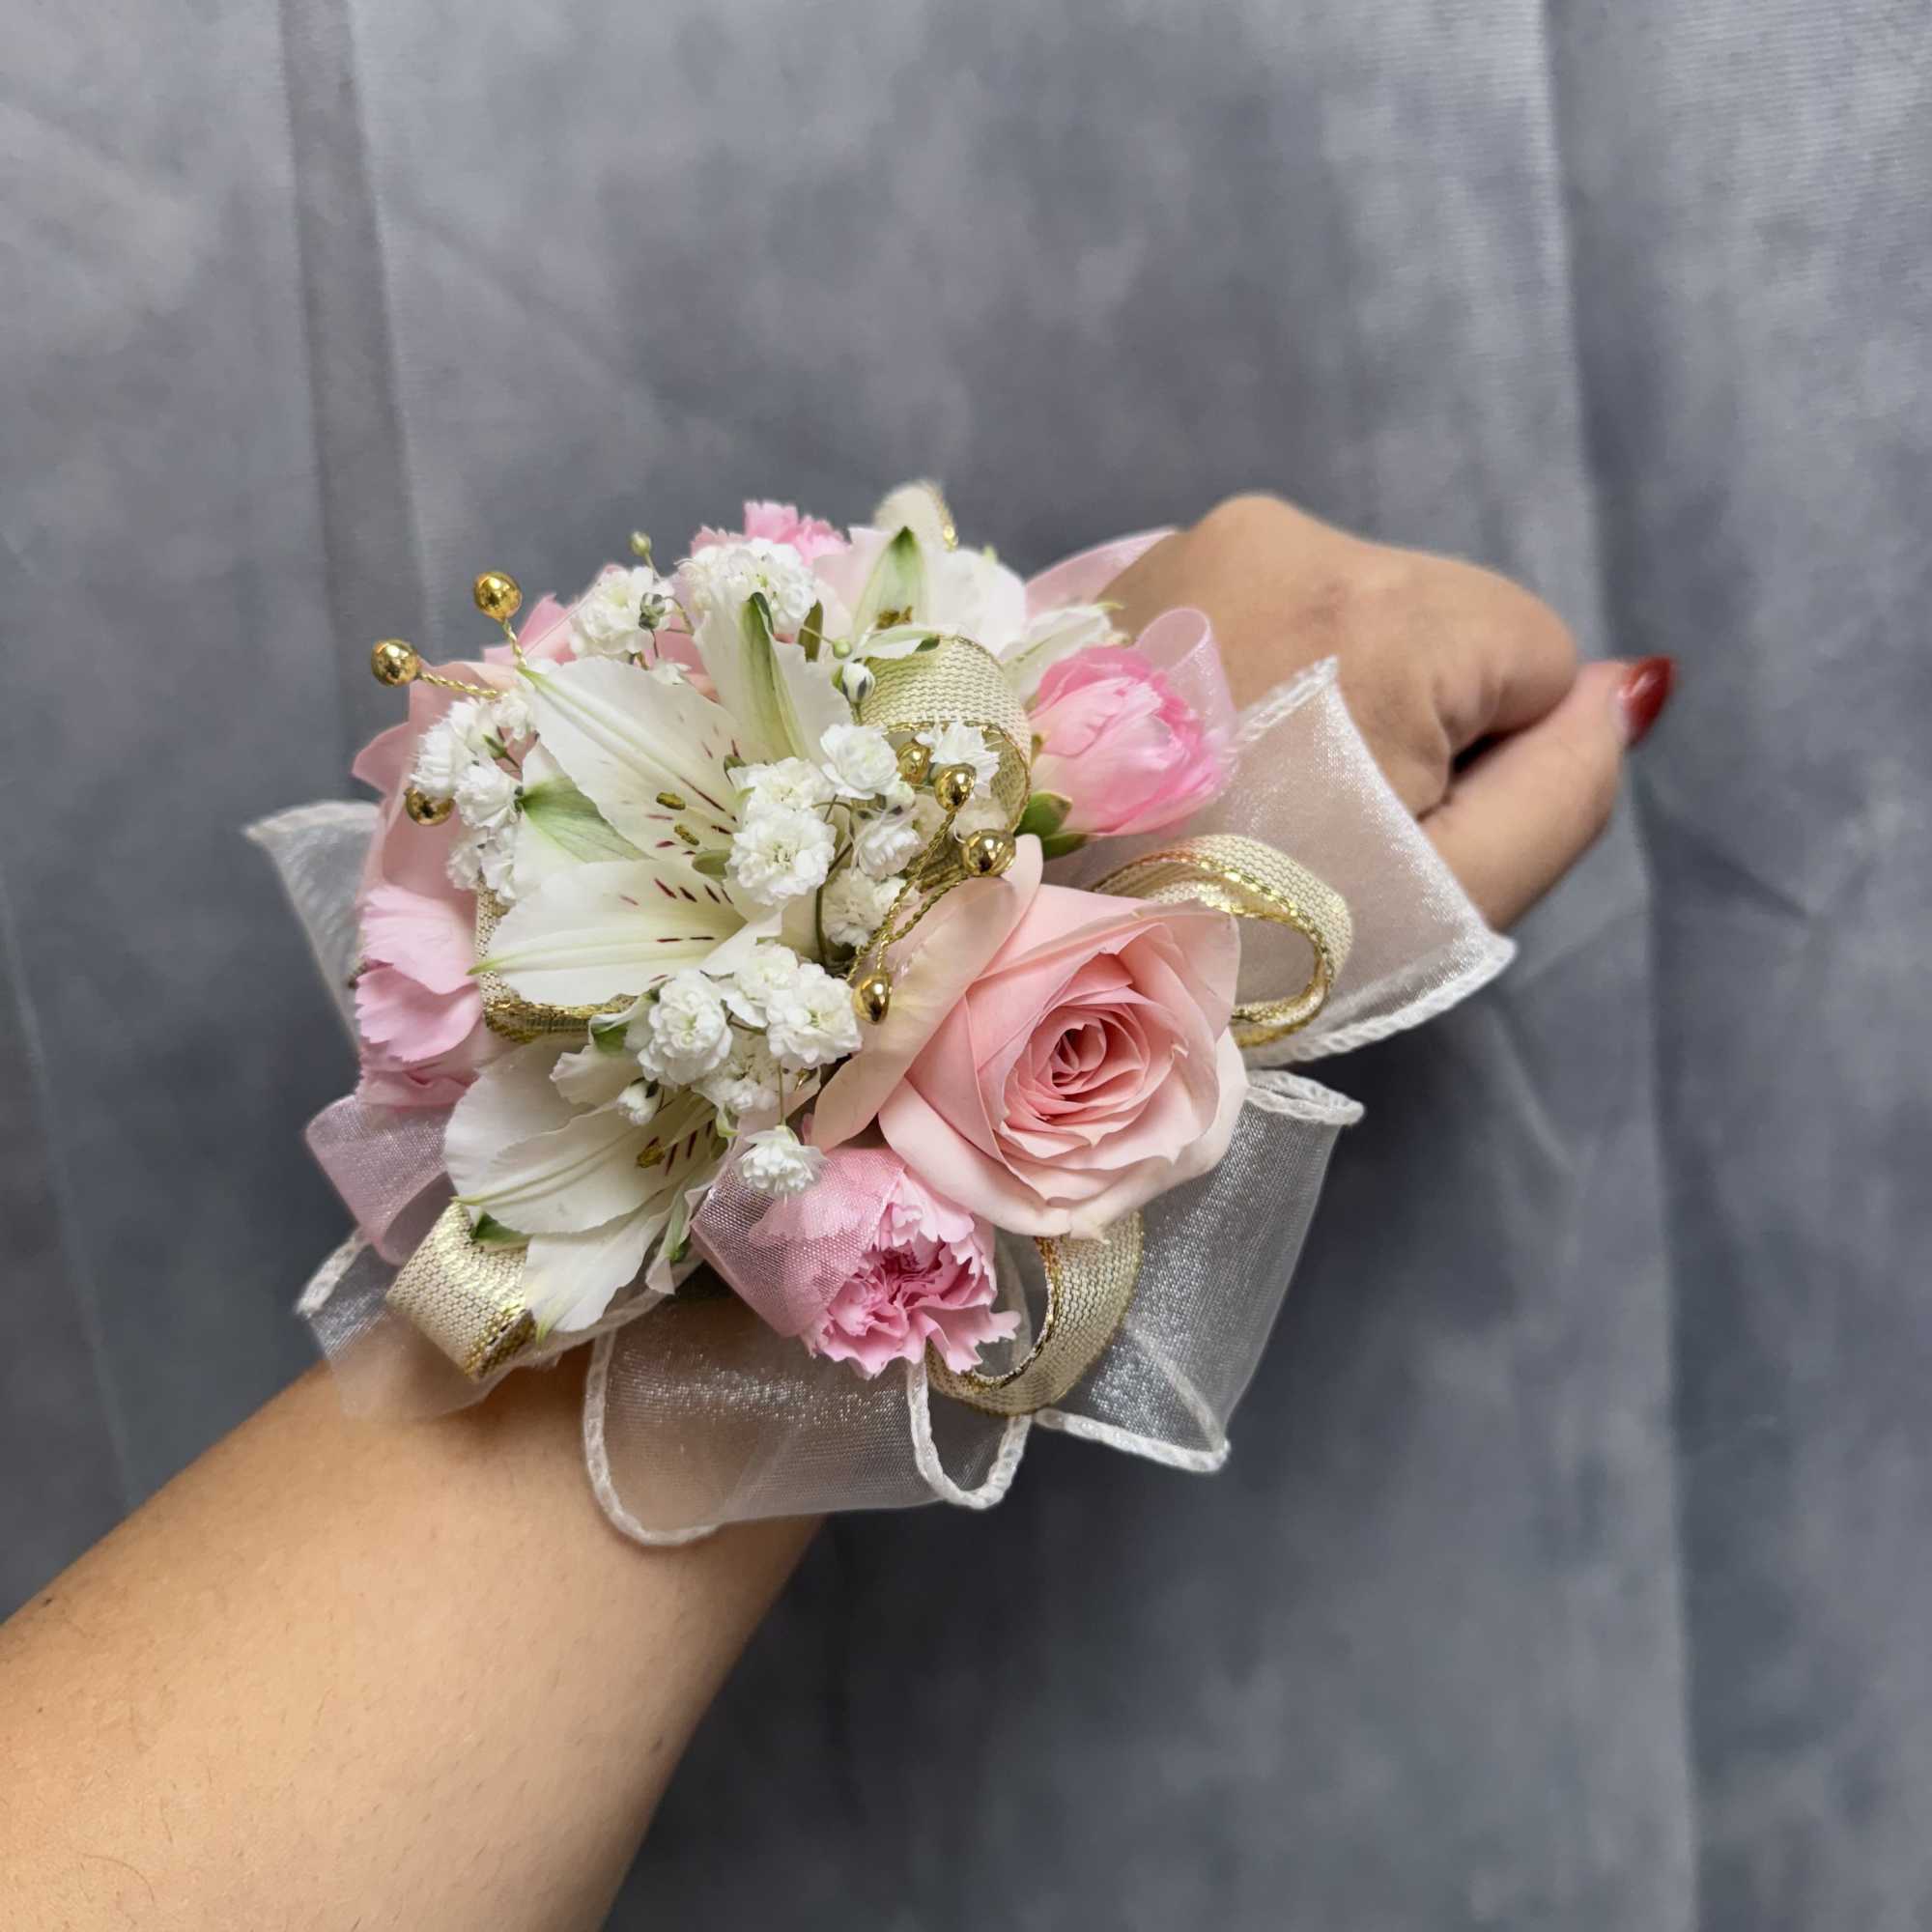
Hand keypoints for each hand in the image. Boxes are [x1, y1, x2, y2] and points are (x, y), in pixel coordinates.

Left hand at [1105, 495, 1673, 926]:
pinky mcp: (1128, 567)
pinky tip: (1182, 762)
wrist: (1019, 946)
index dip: (1480, 764)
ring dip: (1319, 701)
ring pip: (1344, 619)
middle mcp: (1283, 539)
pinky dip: (1244, 681)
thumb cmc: (1241, 946)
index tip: (1380, 830)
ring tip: (1229, 802)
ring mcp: (1191, 542)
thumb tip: (1628, 685)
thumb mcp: (1442, 901)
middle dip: (1400, 726)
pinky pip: (1254, 613)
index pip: (1533, 658)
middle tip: (1298, 829)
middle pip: (1436, 629)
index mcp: (1378, 612)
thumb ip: (1563, 789)